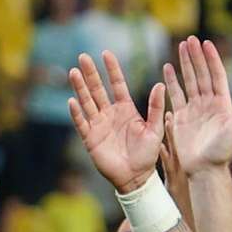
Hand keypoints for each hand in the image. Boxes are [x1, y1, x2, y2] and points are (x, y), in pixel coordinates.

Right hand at [66, 48, 164, 191]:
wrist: (136, 178)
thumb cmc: (148, 155)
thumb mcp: (155, 129)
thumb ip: (156, 108)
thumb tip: (160, 84)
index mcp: (126, 109)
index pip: (117, 84)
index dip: (112, 69)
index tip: (106, 53)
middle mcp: (110, 114)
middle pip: (98, 89)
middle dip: (91, 73)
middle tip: (83, 56)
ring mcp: (99, 125)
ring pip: (87, 102)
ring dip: (80, 88)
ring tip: (73, 72)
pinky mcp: (90, 139)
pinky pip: (82, 123)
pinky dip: (76, 113)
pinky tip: (72, 101)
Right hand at [161, 36, 231, 177]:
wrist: (205, 171)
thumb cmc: (222, 153)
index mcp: (222, 104)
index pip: (216, 76)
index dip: (211, 59)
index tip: (206, 43)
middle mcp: (208, 104)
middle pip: (201, 74)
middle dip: (196, 56)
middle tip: (190, 39)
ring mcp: (194, 110)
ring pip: (188, 81)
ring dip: (184, 65)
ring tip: (180, 47)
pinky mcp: (180, 118)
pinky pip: (175, 96)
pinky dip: (171, 82)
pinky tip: (167, 69)